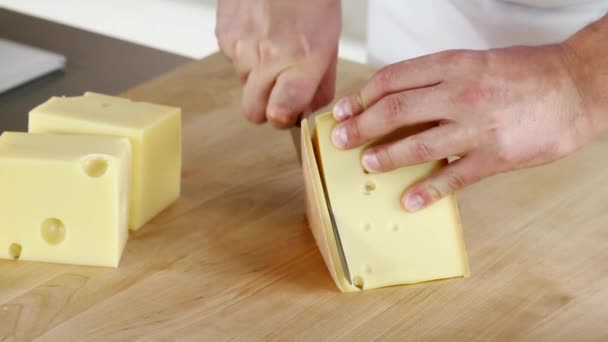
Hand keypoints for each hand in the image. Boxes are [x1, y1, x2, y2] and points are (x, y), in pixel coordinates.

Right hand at [216, 0, 340, 127]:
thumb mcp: (330, 46)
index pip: (279, 114)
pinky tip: (260, 34)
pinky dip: (245, 55)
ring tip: (272, 48)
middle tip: (278, 92)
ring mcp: (241, 48)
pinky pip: (232, 61)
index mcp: (300, 62)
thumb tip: (307, 111)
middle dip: (265, 110)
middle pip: (253, 112)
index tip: (288, 114)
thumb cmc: (312, 1)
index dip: (283, 119)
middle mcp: (267, 58)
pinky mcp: (224, 36)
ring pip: (243, 85)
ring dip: (256, 77)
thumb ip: (320, 85)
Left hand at [330, 45, 599, 211]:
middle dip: (361, 127)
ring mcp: (478, 126)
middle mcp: (461, 93)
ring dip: (386, 157)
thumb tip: (399, 100)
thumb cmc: (526, 73)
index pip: (393, 79)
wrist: (577, 86)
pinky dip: (428, 192)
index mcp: (454, 65)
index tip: (344, 109)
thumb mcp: (477, 62)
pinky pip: (454, 178)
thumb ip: (439, 79)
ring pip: (418, 144)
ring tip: (367, 165)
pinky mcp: (496, 157)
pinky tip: (409, 201)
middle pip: (396, 110)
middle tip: (341, 139)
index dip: (362, 96)